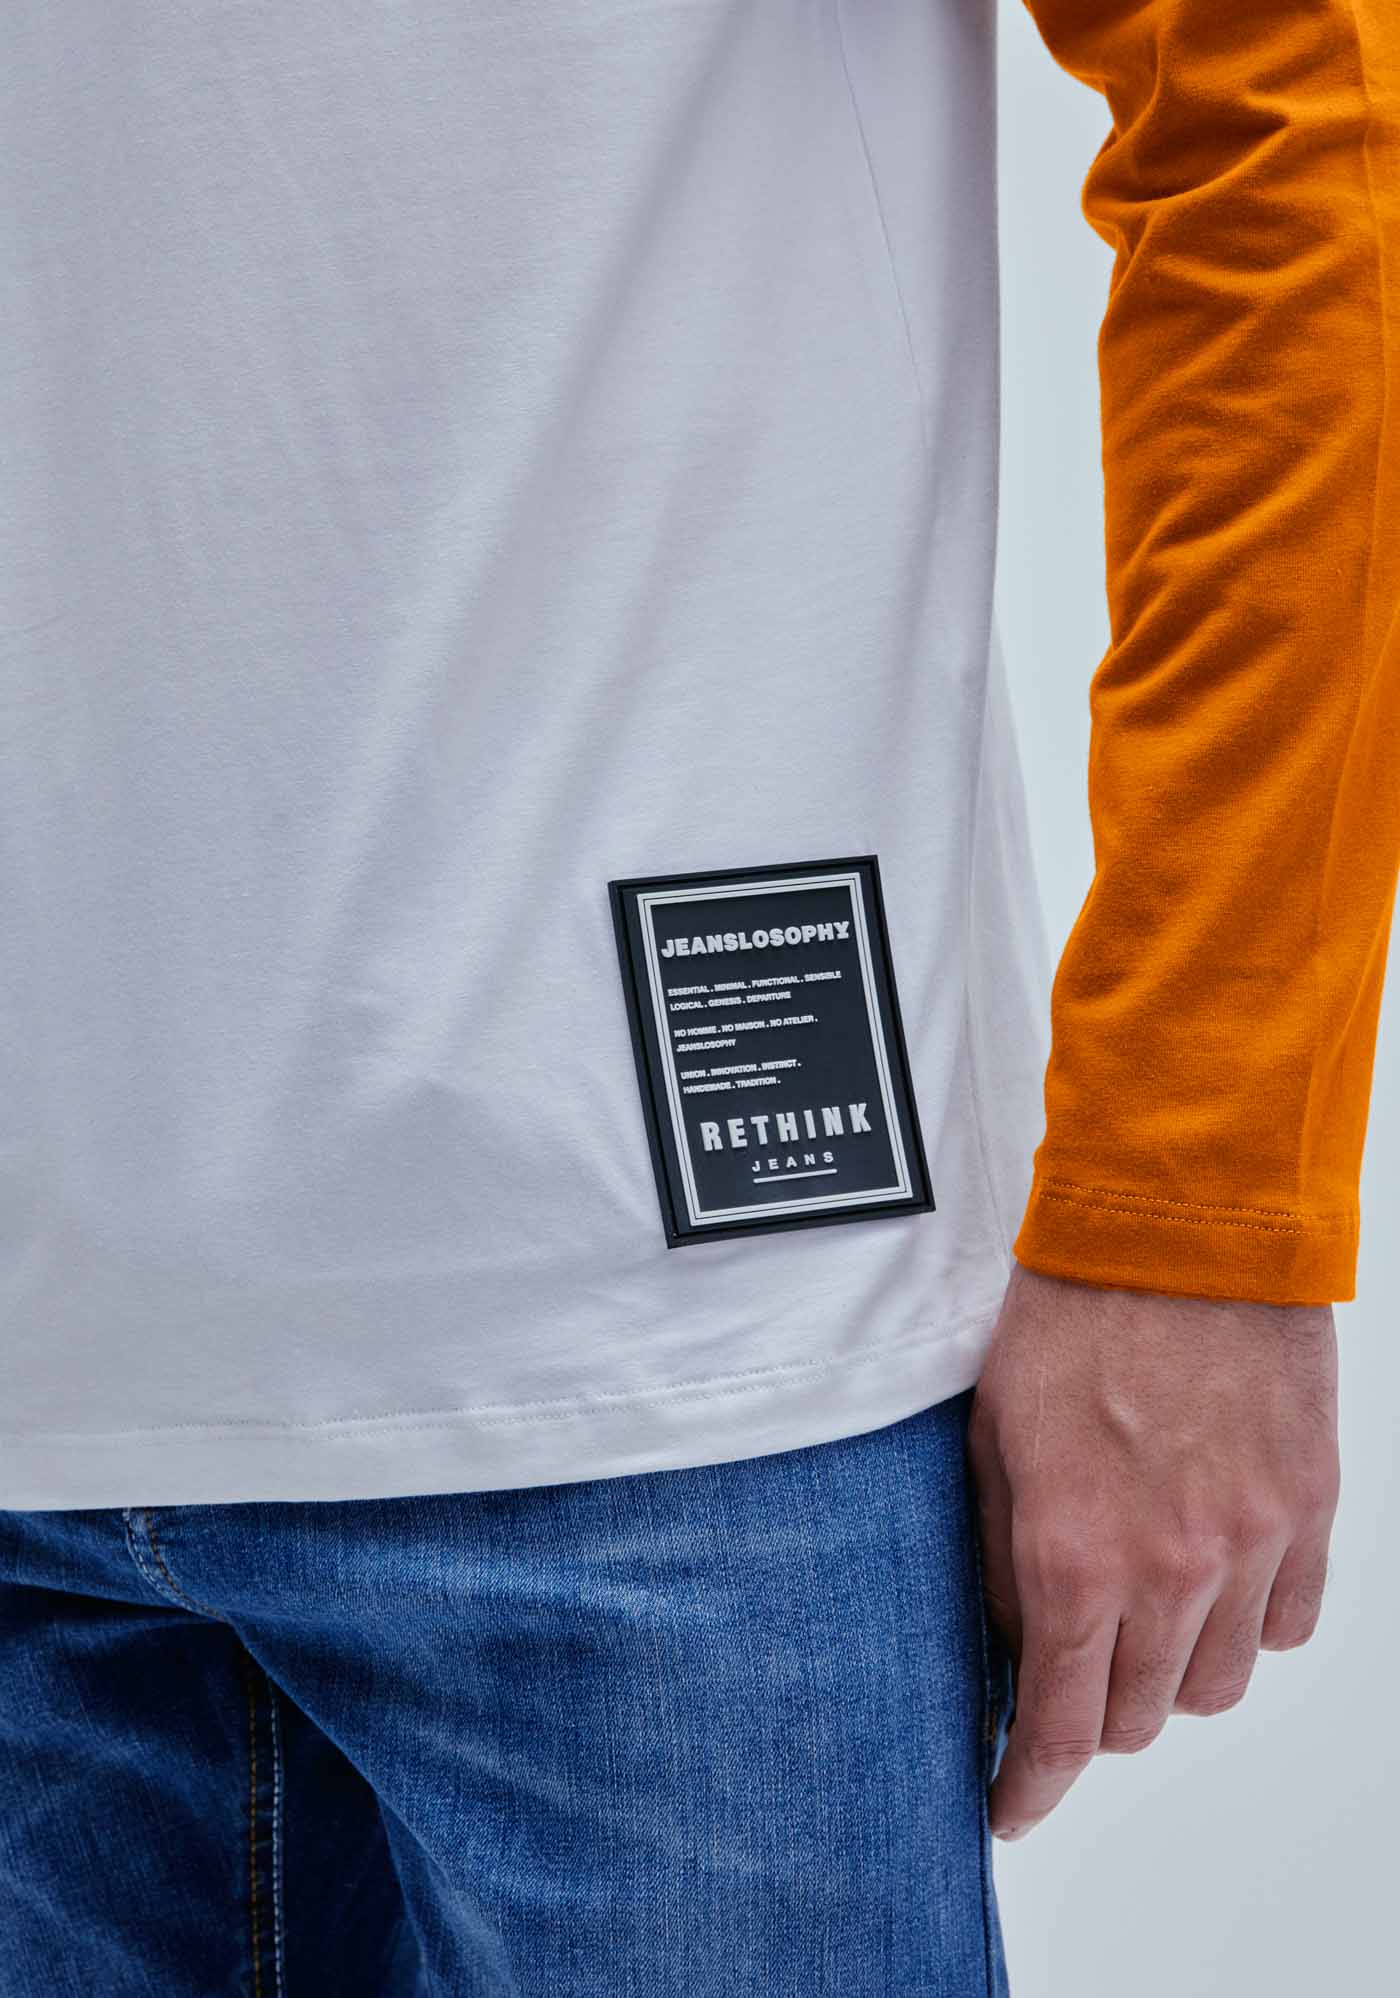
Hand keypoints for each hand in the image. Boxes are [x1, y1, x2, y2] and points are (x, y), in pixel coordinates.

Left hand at [968, 1263, 1339, 1839]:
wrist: (1180, 1225)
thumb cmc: (1071, 1314)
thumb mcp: (994, 1435)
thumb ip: (1004, 1554)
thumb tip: (1016, 1640)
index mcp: (1074, 1555)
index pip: (1057, 1726)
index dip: (1028, 1787)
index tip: (1010, 1809)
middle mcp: (1170, 1572)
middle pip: (1136, 1719)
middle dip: (1092, 1711)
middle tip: (1070, 1665)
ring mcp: (1250, 1546)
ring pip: (1216, 1686)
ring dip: (1171, 1671)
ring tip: (1143, 1609)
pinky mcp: (1309, 1510)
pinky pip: (1287, 1624)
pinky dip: (1246, 1624)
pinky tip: (1213, 1576)